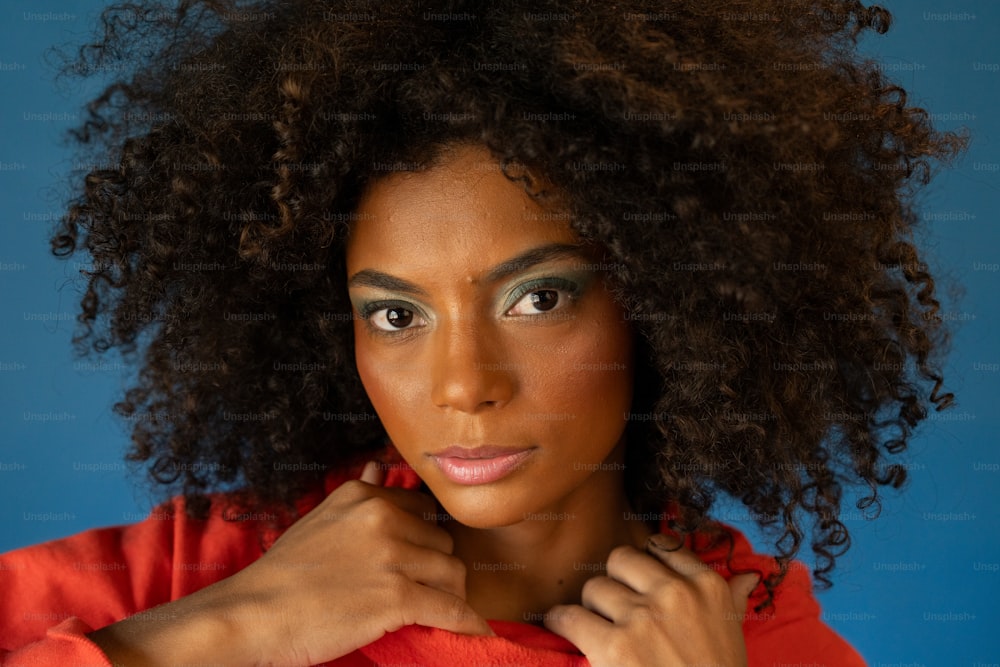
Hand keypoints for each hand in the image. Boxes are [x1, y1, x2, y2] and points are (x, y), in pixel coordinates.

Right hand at [89, 461, 491, 666]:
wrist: (253, 614)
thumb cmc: (283, 573)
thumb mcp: (320, 519)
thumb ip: (358, 495)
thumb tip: (378, 469)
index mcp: (366, 497)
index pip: (424, 512)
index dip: (424, 539)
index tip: (421, 560)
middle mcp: (383, 518)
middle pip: (442, 543)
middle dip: (438, 568)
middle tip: (427, 591)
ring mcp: (391, 557)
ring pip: (452, 573)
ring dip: (451, 595)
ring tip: (443, 611)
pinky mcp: (396, 597)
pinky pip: (450, 608)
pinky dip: (467, 623)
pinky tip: (476, 631)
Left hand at [544, 533, 758, 666]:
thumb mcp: (734, 634)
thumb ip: (734, 600)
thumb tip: (746, 578)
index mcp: (707, 586)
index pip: (661, 546)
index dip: (645, 565)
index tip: (639, 582)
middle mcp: (675, 593)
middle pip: (620, 559)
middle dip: (615, 582)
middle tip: (616, 608)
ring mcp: (644, 618)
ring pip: (594, 587)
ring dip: (592, 608)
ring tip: (598, 628)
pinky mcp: (615, 646)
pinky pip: (570, 616)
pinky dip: (561, 623)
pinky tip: (564, 629)